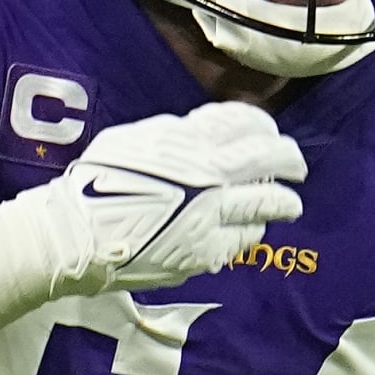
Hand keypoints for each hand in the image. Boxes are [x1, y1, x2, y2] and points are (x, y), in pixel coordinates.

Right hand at [50, 103, 305, 294]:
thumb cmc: (95, 183)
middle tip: (297, 166)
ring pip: (266, 203)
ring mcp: (211, 214)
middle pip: (269, 159)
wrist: (76, 235)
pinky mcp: (206, 251)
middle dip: (290, 161)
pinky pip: (242, 239)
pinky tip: (250, 229)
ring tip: (288, 204)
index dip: (264, 128)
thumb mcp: (136, 140)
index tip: (270, 134)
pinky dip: (250, 230)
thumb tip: (208, 134)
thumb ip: (177, 134)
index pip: (246, 123)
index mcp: (189, 139)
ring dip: (282, 202)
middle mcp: (208, 173)